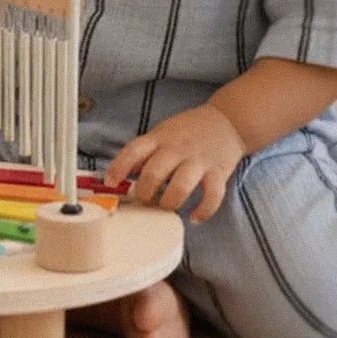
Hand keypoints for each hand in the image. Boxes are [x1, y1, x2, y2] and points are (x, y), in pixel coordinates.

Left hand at [103, 104, 246, 222]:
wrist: (227, 120)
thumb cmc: (188, 131)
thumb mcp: (162, 133)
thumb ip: (144, 152)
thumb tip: (119, 174)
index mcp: (160, 138)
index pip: (134, 150)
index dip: (119, 167)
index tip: (109, 183)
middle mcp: (178, 148)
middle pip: (154, 172)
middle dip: (144, 191)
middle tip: (144, 199)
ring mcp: (199, 160)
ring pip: (181, 185)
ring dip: (169, 202)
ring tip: (166, 205)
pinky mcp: (218, 173)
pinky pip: (212, 196)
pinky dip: (202, 211)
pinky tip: (194, 217)